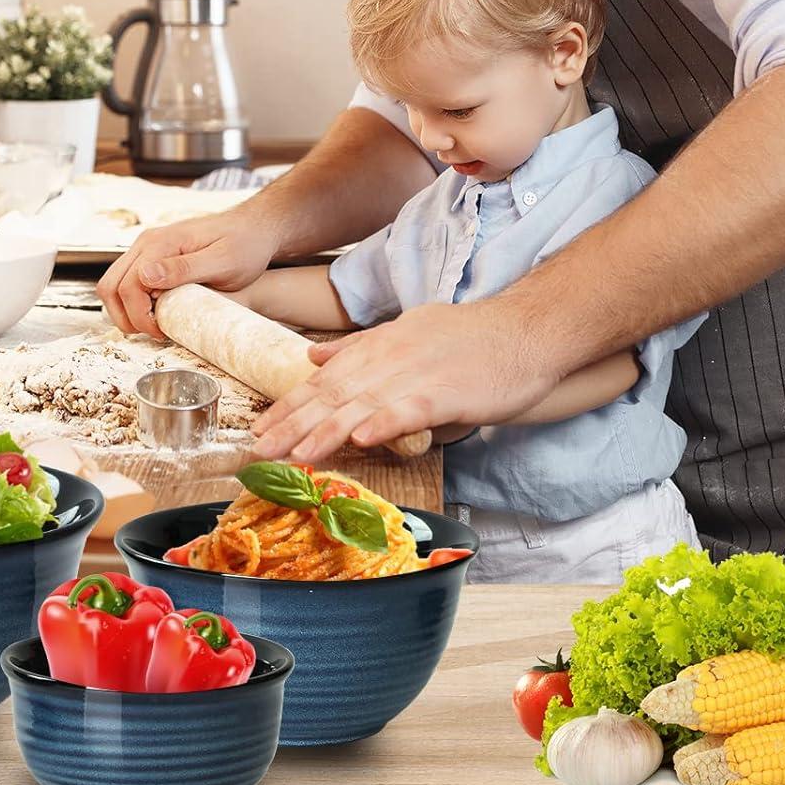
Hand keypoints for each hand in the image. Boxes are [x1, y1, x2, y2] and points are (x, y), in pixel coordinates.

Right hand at [96, 210, 281, 338]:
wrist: (254, 229)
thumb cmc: (245, 244)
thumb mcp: (222, 261)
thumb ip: (184, 268)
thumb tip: (145, 276)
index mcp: (161, 243)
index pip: (127, 285)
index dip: (139, 316)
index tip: (161, 332)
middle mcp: (147, 243)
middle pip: (110, 286)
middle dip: (125, 317)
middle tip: (154, 333)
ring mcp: (148, 249)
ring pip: (114, 284)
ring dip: (125, 311)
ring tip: (154, 326)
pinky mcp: (153, 257)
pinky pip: (128, 282)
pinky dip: (132, 303)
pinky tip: (157, 312)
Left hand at [250, 300, 558, 462]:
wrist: (525, 329)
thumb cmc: (469, 338)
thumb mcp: (406, 331)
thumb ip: (359, 346)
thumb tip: (314, 355)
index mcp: (378, 346)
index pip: (323, 380)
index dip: (289, 406)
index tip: (259, 430)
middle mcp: (390, 358)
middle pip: (333, 394)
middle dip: (293, 424)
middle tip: (259, 451)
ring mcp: (418, 374)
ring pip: (363, 405)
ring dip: (326, 431)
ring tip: (295, 456)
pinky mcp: (448, 392)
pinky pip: (409, 410)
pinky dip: (383, 424)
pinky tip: (360, 440)